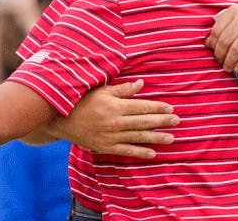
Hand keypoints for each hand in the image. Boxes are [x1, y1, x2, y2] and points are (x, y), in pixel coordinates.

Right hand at [47, 80, 178, 156]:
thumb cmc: (81, 101)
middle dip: (162, 121)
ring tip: (171, 138)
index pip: (142, 106)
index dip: (157, 107)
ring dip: (156, 138)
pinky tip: (153, 154)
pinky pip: (126, 151)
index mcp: (115, 106)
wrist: (60, 121)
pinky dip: (140, 153)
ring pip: (138, 137)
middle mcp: (115, 122)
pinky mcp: (105, 147)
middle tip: (177, 121)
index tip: (170, 108)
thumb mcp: (101, 90)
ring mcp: (110, 136)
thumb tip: (142, 84)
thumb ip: (122, 89)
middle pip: (143, 122)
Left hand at [206, 5, 237, 72]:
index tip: (213, 52)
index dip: (212, 44)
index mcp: (235, 10)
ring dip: (229, 62)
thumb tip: (208, 43)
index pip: (217, 30)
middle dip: (220, 55)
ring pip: (235, 50)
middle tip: (221, 62)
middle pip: (225, 41)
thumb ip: (227, 25)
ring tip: (228, 67)